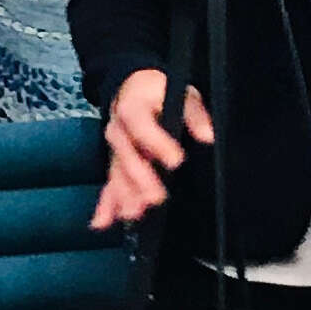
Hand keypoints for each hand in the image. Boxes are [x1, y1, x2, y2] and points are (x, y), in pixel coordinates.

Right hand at [94, 66, 216, 229]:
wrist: (131, 86)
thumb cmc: (158, 91)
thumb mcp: (182, 91)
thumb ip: (194, 114)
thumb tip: (207, 134)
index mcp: (133, 108)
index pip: (142, 125)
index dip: (158, 143)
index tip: (176, 160)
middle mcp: (118, 130)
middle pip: (127, 155)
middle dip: (140, 179)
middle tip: (154, 198)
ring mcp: (115, 149)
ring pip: (117, 173)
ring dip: (124, 195)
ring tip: (133, 214)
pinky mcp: (114, 162)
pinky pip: (109, 183)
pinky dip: (106, 204)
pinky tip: (102, 222)